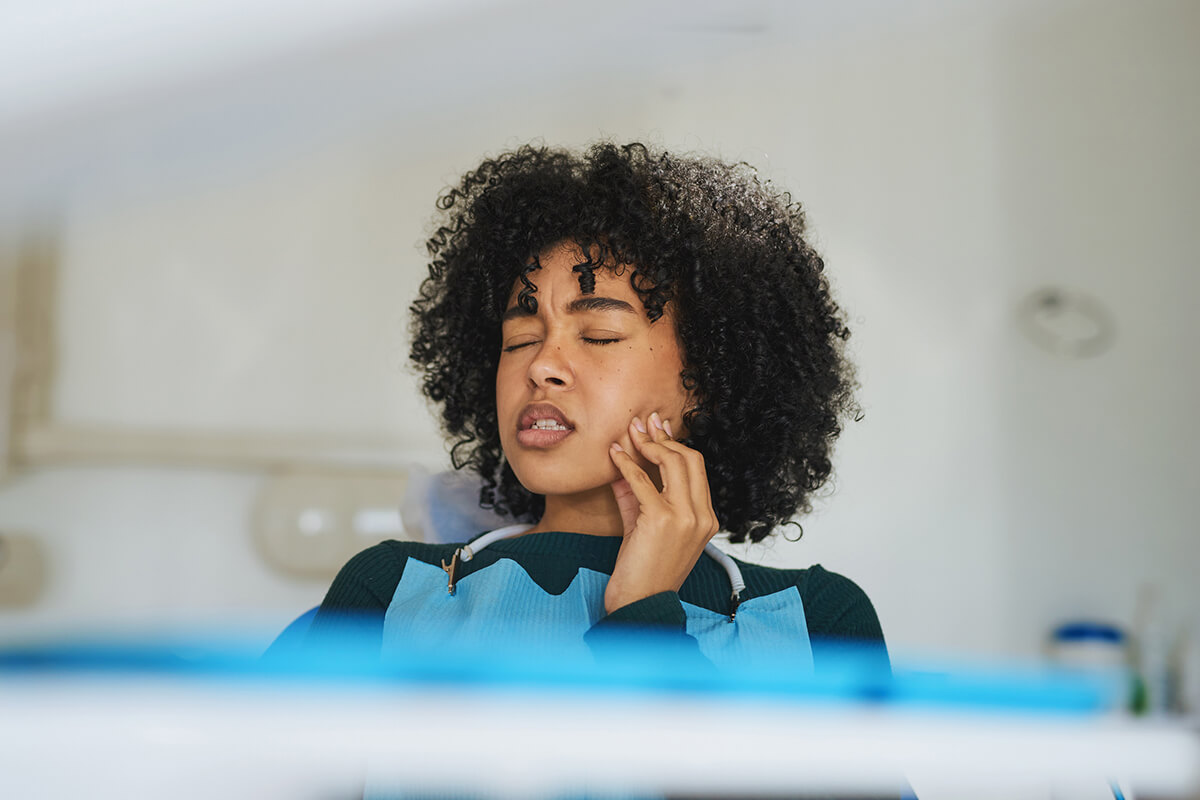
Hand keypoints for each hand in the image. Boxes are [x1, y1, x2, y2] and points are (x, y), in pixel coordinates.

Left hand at [605, 411, 719, 613]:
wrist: (639, 605)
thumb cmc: (642, 570)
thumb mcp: (644, 526)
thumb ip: (637, 494)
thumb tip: (622, 462)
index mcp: (706, 519)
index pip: (697, 469)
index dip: (676, 446)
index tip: (658, 431)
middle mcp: (702, 516)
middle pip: (690, 459)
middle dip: (665, 438)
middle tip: (644, 423)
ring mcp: (685, 517)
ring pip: (674, 462)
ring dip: (649, 443)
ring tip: (630, 432)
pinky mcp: (662, 520)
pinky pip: (642, 480)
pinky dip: (626, 463)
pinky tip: (613, 454)